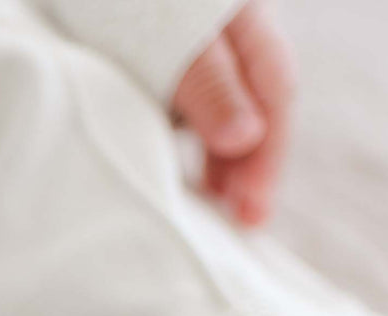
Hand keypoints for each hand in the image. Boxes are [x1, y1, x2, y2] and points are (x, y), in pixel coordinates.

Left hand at [172, 2, 295, 225]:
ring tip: (213, 204)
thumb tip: (246, 137)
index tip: (252, 212)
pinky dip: (189, 140)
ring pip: (222, 107)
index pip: (274, 92)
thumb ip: (207, 81)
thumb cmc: (113, 0)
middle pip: (254, 103)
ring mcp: (191, 41)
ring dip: (222, 156)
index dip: (268, 157)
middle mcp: (225, 27)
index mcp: (241, 14)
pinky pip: (186, 105)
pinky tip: (182, 172)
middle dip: (249, 164)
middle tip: (242, 222)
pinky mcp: (156, 56)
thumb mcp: (169, 34)